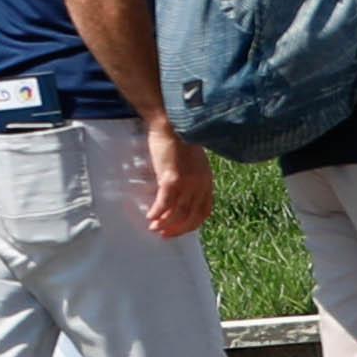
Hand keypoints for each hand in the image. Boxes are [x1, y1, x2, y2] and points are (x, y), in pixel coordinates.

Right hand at [141, 125, 215, 240]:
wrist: (172, 123)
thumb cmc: (179, 137)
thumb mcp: (193, 160)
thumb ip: (191, 175)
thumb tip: (180, 189)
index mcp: (207, 181)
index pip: (204, 211)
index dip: (192, 224)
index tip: (180, 229)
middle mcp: (200, 185)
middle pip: (192, 216)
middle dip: (178, 229)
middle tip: (164, 234)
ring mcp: (187, 183)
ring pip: (178, 213)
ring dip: (165, 223)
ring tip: (153, 227)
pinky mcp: (172, 179)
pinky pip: (164, 203)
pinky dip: (157, 212)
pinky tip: (149, 216)